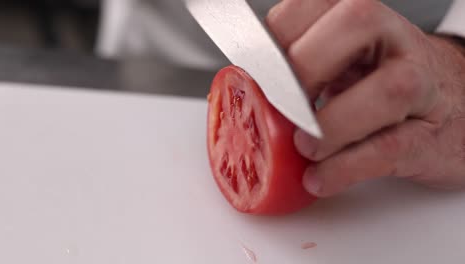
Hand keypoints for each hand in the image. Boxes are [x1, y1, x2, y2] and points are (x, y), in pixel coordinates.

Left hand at [266, 0, 464, 196]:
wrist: (451, 103)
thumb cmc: (381, 79)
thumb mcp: (341, 60)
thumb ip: (299, 66)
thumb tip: (242, 87)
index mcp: (358, 16)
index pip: (306, 7)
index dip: (272, 42)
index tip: (255, 78)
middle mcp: (393, 39)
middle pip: (353, 25)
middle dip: (304, 68)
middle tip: (282, 106)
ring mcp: (420, 83)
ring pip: (386, 90)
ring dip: (332, 125)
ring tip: (304, 147)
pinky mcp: (429, 134)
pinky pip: (390, 148)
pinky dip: (347, 167)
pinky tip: (320, 177)